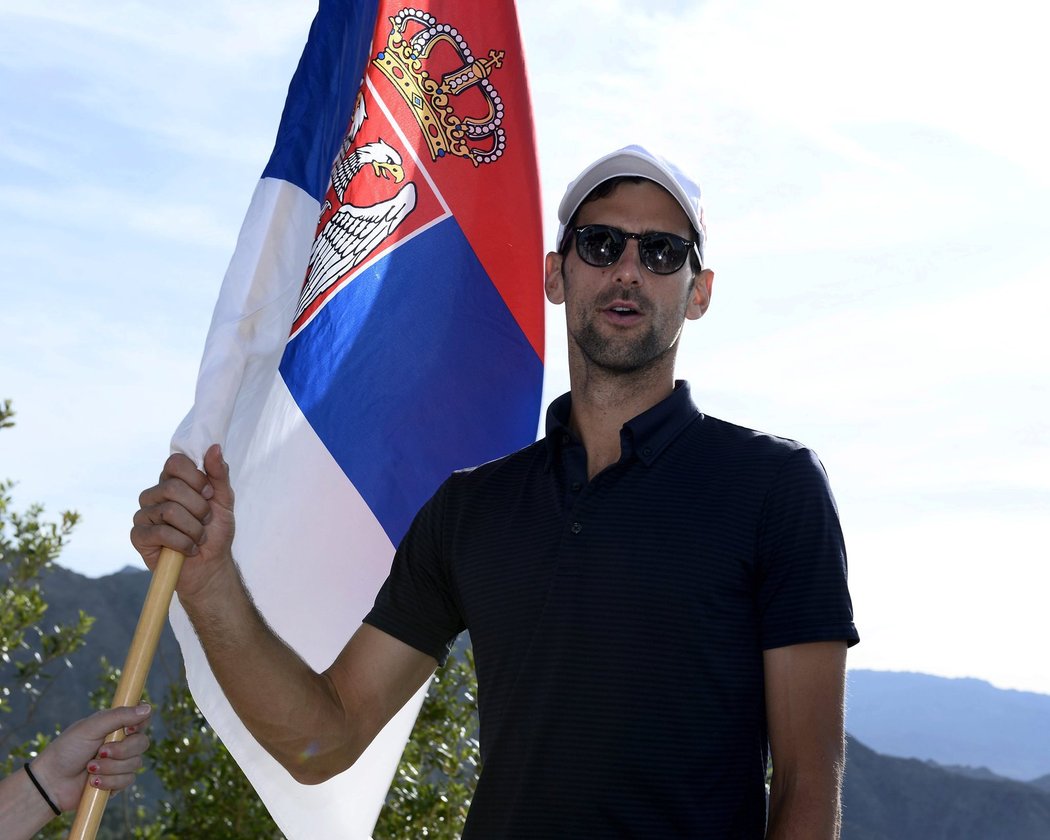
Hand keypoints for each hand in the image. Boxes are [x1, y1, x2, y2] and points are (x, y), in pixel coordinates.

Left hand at [30, 704, 151, 809]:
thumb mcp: (91, 728)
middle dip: (121, 751)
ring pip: (135, 764)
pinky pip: (127, 780)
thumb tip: (148, 708)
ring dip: (111, 768)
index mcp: (116, 725)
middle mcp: (121, 743)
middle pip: (142, 743)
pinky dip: (109, 781)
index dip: (140, 725)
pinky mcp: (117, 782)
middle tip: (100, 752)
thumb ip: (119, 716)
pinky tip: (93, 782)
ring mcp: (120, 763)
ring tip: (90, 769)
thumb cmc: (67, 750)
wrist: (50, 783)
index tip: (127, 731)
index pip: (142, 719)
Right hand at [131, 443, 235, 599]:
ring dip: (194, 528)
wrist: (210, 565)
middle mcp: (155, 493)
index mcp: (173, 481)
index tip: (209, 493)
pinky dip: (183, 543)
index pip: (176, 462)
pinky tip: (189, 549)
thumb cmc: (215, 531)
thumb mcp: (224, 500)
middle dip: (199, 508)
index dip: (196, 478)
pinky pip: (161, 532)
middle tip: (206, 520)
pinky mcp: (138, 535)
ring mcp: (144, 514)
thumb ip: (219, 474)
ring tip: (199, 537)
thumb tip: (214, 447)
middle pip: (173, 487)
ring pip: (170, 510)